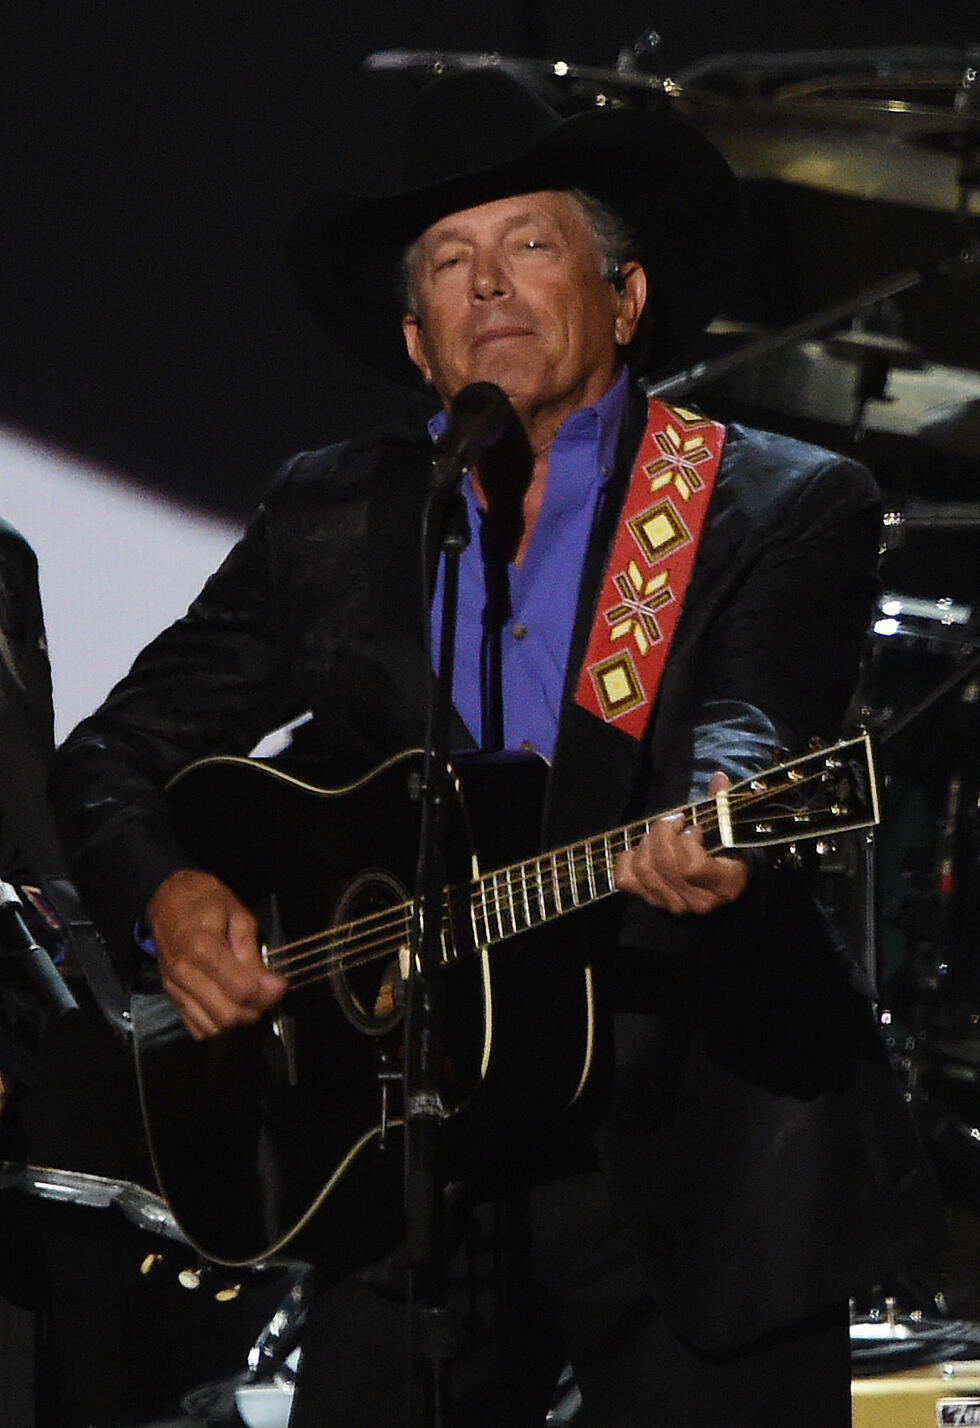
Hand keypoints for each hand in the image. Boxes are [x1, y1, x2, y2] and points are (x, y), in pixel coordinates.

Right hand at [146, 869, 287, 1039]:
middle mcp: (185, 974)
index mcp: (203, 948)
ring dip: (238, 1020)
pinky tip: (229, 1006)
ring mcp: (175, 988)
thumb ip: (252, 951)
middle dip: (256, 1010)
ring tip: (250, 1000)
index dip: (268, 993)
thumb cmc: (206, 901)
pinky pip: (196, 1027)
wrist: (167, 900)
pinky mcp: (171, 997)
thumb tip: (271, 984)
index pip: (242, 989)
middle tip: (267, 993)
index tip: (281, 985)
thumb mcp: (238, 915)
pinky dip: (217, 1025)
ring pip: (213, 1027)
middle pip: (228, 1015)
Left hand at [614, 772, 748, 915]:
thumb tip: (718, 778)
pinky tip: (642, 849)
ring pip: (644, 868)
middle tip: (675, 822)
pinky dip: (627, 859)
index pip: (692, 867)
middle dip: (664, 832)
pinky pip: (625, 879)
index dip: (688, 841)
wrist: (721, 884)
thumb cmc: (728, 853)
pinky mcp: (651, 900)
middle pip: (663, 863)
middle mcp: (697, 901)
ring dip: (648, 842)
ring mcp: (672, 904)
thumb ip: (723, 805)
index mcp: (725, 884)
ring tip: (661, 834)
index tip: (695, 828)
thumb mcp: (731, 831)